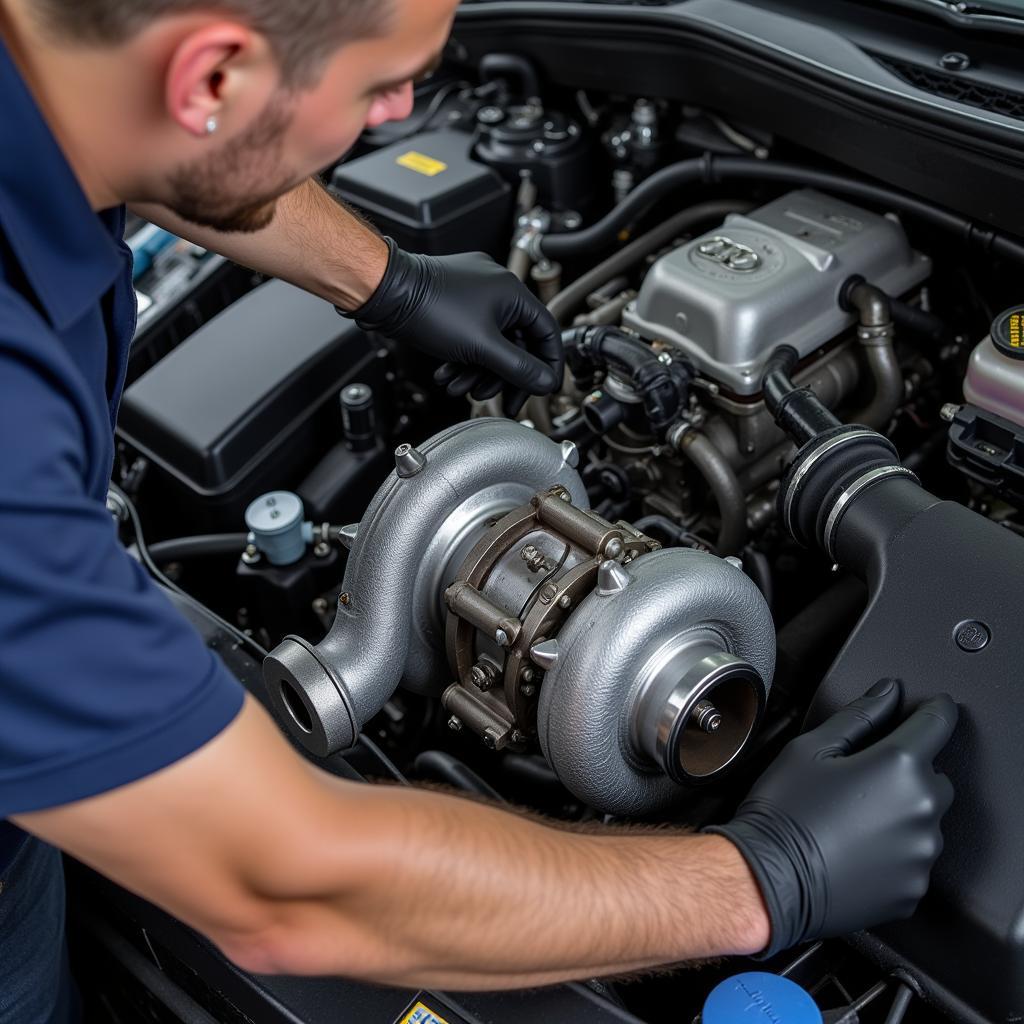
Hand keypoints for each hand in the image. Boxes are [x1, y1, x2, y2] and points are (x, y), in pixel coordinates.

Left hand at [341, 238, 562, 416]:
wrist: (386, 292)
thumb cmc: (429, 307)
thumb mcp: (482, 347)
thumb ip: (519, 368)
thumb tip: (546, 381)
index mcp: (513, 292)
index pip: (548, 332)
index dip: (549, 364)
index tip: (544, 387)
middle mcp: (498, 289)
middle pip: (517, 343)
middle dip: (504, 376)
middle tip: (501, 401)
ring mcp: (475, 294)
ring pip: (491, 343)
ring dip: (479, 372)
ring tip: (462, 389)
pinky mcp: (455, 302)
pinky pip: (472, 335)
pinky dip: (463, 359)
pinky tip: (448, 375)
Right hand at [706, 679, 956, 957]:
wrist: (769, 880)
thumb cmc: (784, 812)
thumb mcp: (812, 749)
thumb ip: (860, 715)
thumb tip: (888, 693)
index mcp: (899, 767)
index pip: (937, 724)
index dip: (935, 709)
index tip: (933, 706)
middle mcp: (921, 810)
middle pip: (935, 775)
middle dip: (908, 770)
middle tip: (862, 777)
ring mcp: (920, 854)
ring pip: (925, 818)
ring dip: (901, 812)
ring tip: (853, 818)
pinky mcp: (913, 888)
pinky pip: (914, 857)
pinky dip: (895, 849)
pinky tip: (857, 846)